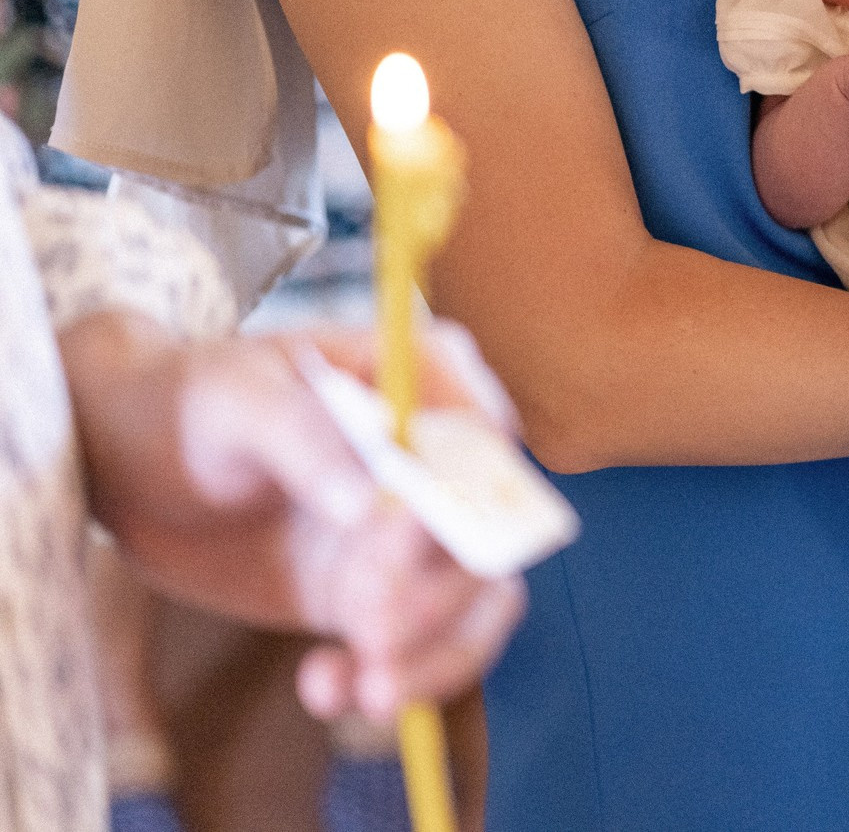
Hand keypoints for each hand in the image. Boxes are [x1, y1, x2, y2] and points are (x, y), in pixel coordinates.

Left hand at [62, 313, 527, 721]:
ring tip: (366, 694)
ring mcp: (415, 533)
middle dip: (441, 595)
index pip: (481, 439)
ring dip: (435, 655)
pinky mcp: (380, 593)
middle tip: (373, 636)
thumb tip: (369, 506)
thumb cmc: (192, 404)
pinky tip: (324, 690)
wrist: (135, 466)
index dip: (463, 492)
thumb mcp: (237, 402)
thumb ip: (304, 440)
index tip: (402, 536)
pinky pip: (417, 647)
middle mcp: (439, 460)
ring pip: (473, 602)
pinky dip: (386, 680)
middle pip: (488, 532)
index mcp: (427, 381)